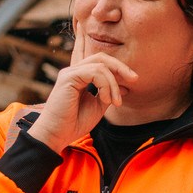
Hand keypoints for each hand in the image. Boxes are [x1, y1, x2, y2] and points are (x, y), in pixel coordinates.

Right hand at [26, 21, 138, 152]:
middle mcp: (74, 71)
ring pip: (100, 65)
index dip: (119, 68)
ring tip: (115, 102)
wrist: (57, 135)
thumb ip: (108, 93)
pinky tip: (106, 100)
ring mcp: (70, 72)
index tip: (132, 82)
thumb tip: (125, 85)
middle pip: (102, 57)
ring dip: (113, 84)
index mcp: (80, 77)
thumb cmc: (75, 123)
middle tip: (135, 79)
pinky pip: (95, 72)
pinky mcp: (68, 77)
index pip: (101, 62)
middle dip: (121, 67)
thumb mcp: (98, 106)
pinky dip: (105, 85)